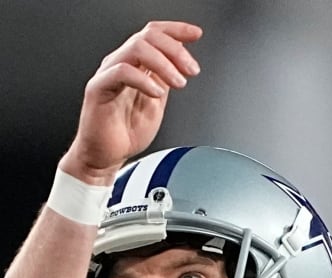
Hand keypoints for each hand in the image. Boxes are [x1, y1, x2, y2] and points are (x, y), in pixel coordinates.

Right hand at [60, 21, 202, 184]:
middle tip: (192, 70)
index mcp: (135, 64)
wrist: (107, 155)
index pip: (153, 34)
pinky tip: (157, 94)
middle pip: (147, 37)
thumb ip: (166, 80)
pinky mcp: (98, 88)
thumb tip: (182, 62)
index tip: (196, 34)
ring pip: (136, 49)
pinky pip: (121, 73)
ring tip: (179, 83)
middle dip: (175, 50)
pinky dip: (144, 80)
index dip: (175, 30)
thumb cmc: (127, 131)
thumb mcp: (158, 101)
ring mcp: (108, 74)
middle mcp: (120, 64)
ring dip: (164, 64)